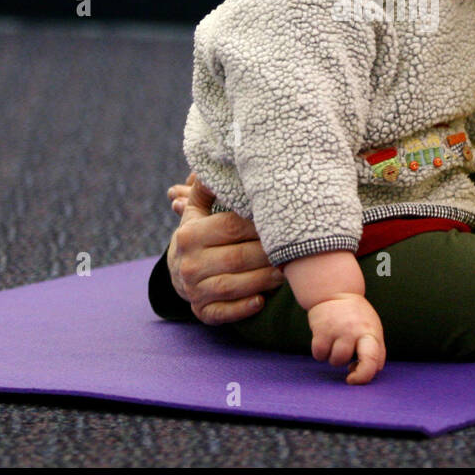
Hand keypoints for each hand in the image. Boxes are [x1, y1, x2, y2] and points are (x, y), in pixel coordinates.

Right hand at [164, 172, 285, 324]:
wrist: (178, 272)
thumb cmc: (200, 235)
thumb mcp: (198, 211)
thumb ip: (208, 189)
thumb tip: (217, 161)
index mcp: (189, 235)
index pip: (230, 227)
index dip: (259, 225)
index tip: (283, 221)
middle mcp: (188, 264)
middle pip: (237, 257)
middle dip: (268, 254)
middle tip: (296, 250)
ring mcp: (194, 291)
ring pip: (235, 285)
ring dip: (264, 280)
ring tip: (286, 273)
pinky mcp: (201, 312)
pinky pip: (224, 312)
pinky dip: (244, 308)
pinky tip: (262, 300)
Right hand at [306, 293, 385, 384]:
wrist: (334, 292)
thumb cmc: (356, 317)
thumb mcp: (372, 329)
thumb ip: (376, 351)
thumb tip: (367, 372)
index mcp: (371, 332)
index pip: (372, 359)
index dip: (364, 376)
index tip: (355, 378)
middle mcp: (354, 331)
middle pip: (351, 361)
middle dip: (352, 371)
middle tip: (349, 372)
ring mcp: (337, 330)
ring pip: (334, 361)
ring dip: (334, 358)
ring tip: (336, 343)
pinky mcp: (320, 330)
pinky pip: (319, 355)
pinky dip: (321, 353)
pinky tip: (325, 340)